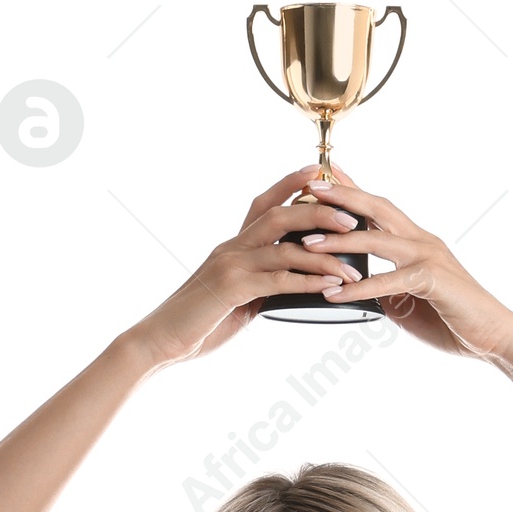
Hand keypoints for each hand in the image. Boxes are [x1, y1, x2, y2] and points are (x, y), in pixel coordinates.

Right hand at [127, 169, 370, 365]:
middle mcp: (232, 247)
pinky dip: (307, 282)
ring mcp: (231, 266)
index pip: (264, 204)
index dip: (291, 184)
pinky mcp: (231, 289)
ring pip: (284, 248)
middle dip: (319, 214)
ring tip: (351, 265)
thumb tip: (289, 286)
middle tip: (351, 219)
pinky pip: (278, 281)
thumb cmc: (199, 321)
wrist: (161, 339)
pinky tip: (329, 287)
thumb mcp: (234, 297)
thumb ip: (259, 284)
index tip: (319, 172)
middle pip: (281, 216)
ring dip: (323, 255)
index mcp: (233, 245)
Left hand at [294, 171, 512, 360]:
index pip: (379, 209)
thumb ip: (387, 290)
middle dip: (342, 196)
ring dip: (341, 240)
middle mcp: (422, 241)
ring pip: (378, 240)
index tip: (323, 177)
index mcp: (416, 242)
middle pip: (376, 209)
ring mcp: (429, 258)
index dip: (352, 191)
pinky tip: (336, 293)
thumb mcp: (411, 302)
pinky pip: (390, 281)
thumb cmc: (455, 320)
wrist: (495, 337)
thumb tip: (361, 291)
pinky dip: (361, 287)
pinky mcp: (433, 281)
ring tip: (309, 242)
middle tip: (309, 188)